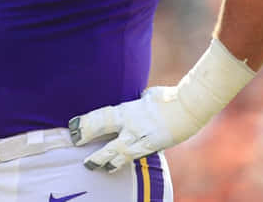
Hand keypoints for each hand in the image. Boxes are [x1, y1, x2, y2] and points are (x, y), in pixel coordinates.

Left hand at [68, 38, 255, 172]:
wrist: (189, 107)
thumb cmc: (167, 97)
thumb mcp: (146, 96)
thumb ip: (136, 102)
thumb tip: (136, 101)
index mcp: (128, 109)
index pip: (101, 117)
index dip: (86, 124)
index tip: (73, 128)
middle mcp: (132, 125)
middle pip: (107, 137)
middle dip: (92, 144)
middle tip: (79, 150)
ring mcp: (143, 138)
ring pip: (120, 153)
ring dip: (107, 160)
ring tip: (96, 166)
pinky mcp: (153, 147)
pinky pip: (135, 156)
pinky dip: (124, 161)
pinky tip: (116, 167)